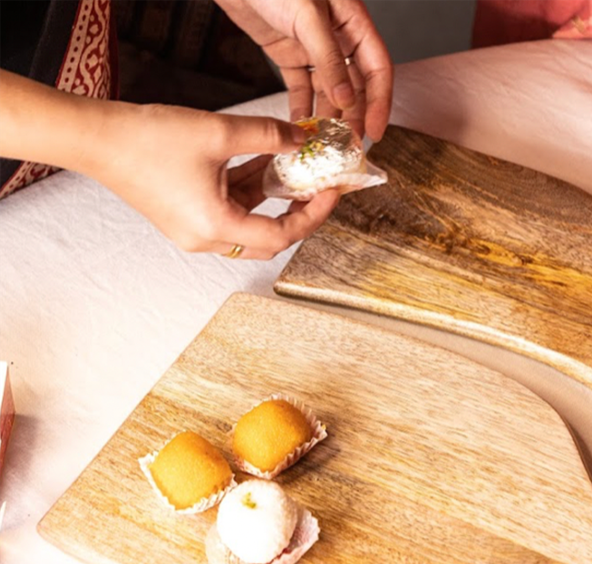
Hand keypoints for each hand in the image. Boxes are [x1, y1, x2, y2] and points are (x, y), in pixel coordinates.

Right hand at [85, 103, 339, 258]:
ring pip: (249, 225)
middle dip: (297, 214)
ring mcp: (194, 233)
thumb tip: (303, 138)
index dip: (312, 215)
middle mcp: (206, 240)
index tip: (331, 192)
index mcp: (216, 227)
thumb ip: (268, 136)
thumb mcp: (218, 131)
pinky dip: (248, 194)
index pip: (281, 235)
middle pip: (268, 240)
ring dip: (272, 199)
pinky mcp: (186, 220)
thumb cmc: (148, 139)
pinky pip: (229, 213)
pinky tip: (261, 164)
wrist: (97, 139)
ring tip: (292, 168)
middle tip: (317, 188)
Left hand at [215, 0, 392, 140]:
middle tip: (347, 145)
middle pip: (355, 85)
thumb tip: (346, 98)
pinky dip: (301, 108)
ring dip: (328, 117)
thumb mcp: (308, 15)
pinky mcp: (288, 53)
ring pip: (328, 90)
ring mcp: (312, 46)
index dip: (380, 101)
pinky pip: (301, 88)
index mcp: (352, 21)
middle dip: (353, 116)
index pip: (377, 68)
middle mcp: (337, 36)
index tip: (374, 130)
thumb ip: (329, 58)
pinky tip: (300, 127)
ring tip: (324, 142)